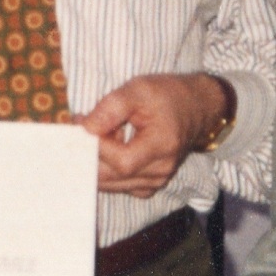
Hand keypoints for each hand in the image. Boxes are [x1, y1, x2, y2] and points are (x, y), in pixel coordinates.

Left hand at [79, 73, 229, 197]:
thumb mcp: (137, 90)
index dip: (96, 144)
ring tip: (103, 135)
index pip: (121, 160)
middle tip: (83, 128)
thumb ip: (109, 109)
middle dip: (90, 153)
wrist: (193, 107)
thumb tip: (84, 129)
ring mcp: (156, 181)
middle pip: (112, 177)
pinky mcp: (150, 185)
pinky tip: (111, 150)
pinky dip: (108, 171)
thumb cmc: (166, 96)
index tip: (81, 122)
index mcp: (163, 146)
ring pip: (111, 184)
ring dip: (98, 162)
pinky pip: (120, 186)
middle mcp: (161, 170)